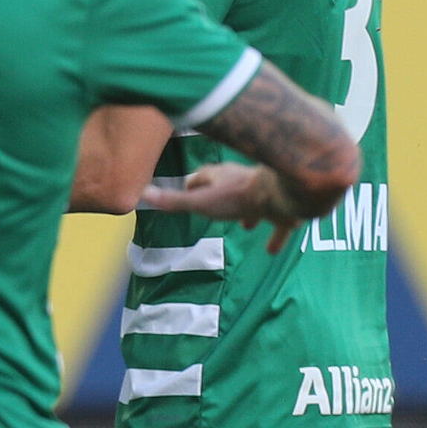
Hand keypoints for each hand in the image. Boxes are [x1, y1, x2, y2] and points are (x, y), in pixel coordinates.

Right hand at [142, 163, 300, 253]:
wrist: (280, 195)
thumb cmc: (237, 197)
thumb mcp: (200, 202)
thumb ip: (175, 201)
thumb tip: (144, 193)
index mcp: (219, 176)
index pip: (200, 177)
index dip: (192, 184)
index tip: (186, 190)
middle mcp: (241, 181)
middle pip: (226, 186)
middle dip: (220, 196)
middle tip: (213, 209)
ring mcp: (264, 194)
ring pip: (253, 202)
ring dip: (247, 213)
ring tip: (244, 226)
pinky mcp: (282, 208)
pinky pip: (278, 223)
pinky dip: (275, 235)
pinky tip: (271, 251)